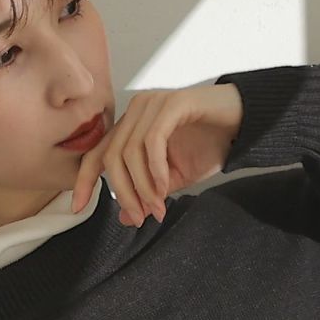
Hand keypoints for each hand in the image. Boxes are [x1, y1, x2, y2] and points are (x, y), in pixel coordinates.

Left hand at [69, 80, 243, 223]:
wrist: (242, 124)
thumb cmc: (208, 146)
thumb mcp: (173, 180)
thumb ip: (148, 194)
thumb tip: (126, 217)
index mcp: (131, 127)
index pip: (96, 153)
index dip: (84, 181)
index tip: (77, 208)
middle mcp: (136, 111)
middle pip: (111, 157)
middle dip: (123, 193)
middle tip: (141, 216)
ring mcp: (152, 103)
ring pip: (130, 152)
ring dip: (142, 186)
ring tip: (157, 207)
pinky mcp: (172, 103)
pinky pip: (152, 141)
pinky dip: (156, 169)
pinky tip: (165, 187)